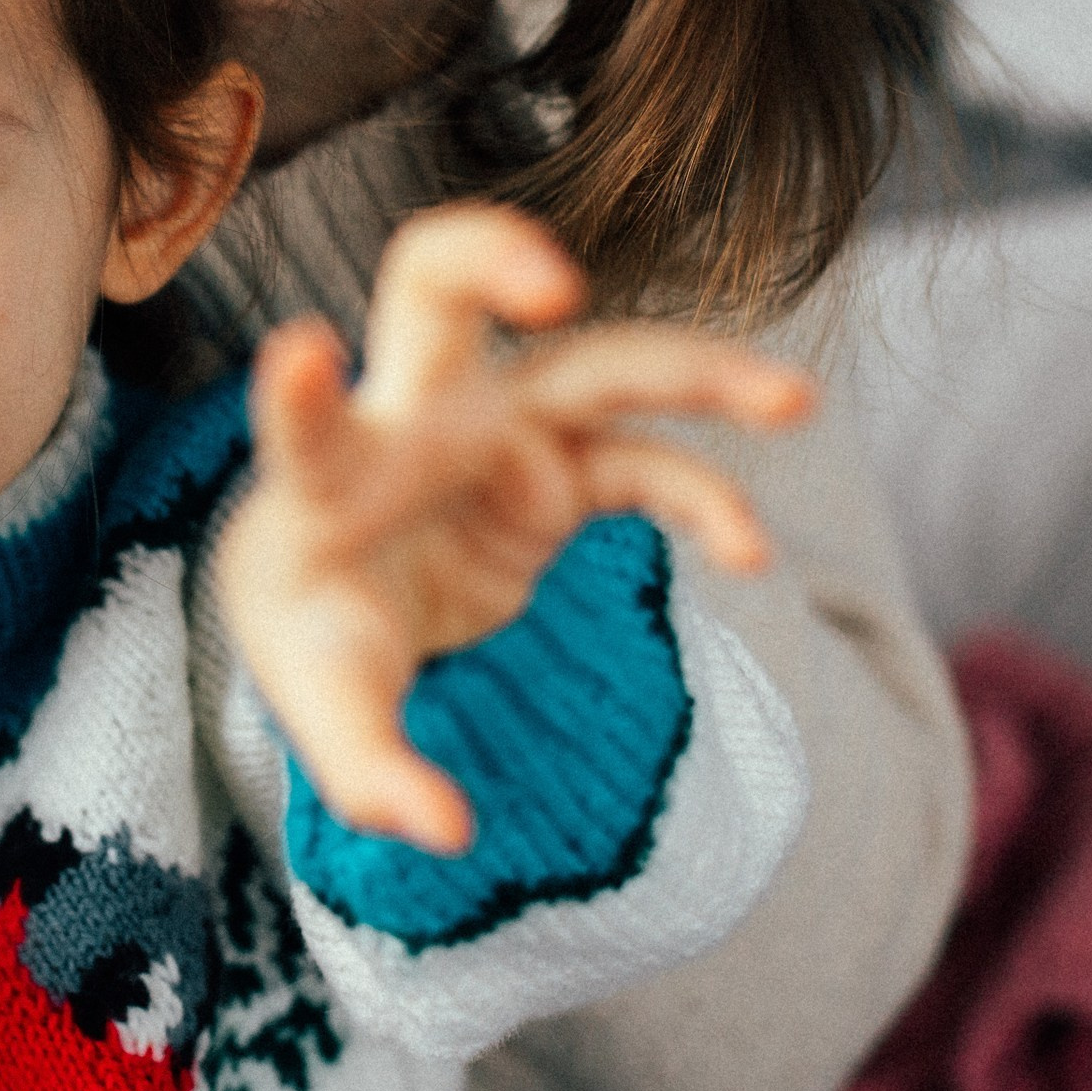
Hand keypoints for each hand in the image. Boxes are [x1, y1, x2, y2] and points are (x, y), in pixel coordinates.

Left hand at [214, 205, 813, 854]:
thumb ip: (373, 772)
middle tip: (551, 283)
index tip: (297, 354)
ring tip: (795, 403)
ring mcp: (499, 429)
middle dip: (488, 257)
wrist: (350, 603)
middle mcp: (415, 417)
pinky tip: (747, 556)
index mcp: (327, 475)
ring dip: (693, 371)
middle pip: (437, 286)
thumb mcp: (329, 712)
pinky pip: (649, 465)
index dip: (299, 396)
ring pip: (597, 365)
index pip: (304, 426)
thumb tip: (445, 833)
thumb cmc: (320, 635)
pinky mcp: (562, 470)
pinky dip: (703, 500)